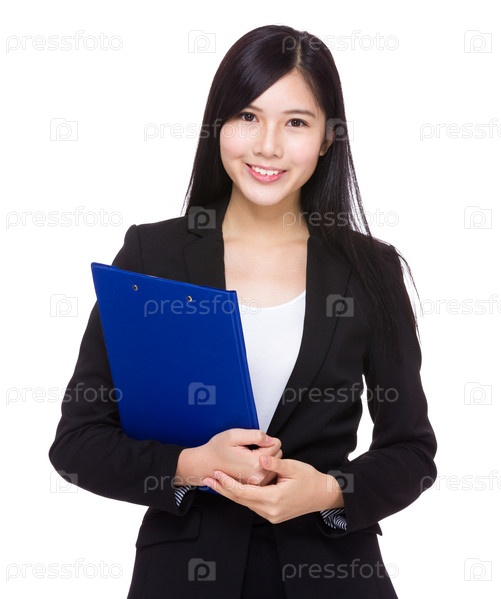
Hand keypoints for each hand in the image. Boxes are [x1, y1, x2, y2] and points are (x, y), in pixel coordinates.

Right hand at [175, 429, 281, 486]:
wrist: (205, 464)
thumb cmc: (217, 449)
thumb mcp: (234, 435)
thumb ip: (255, 435)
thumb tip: (270, 439)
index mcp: (255, 463)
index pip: (276, 444)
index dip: (265, 439)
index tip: (254, 441)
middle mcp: (258, 476)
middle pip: (277, 455)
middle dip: (267, 449)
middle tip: (251, 448)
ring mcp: (256, 483)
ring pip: (274, 465)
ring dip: (266, 459)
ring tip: (250, 456)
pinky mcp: (254, 485)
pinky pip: (269, 472)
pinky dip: (263, 467)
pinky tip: (251, 464)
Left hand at [202, 455, 343, 522]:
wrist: (323, 495)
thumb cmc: (310, 479)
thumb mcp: (293, 467)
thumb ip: (275, 463)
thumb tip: (260, 457)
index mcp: (274, 499)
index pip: (244, 492)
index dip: (227, 483)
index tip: (215, 474)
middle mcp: (270, 511)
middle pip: (240, 500)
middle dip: (223, 489)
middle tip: (206, 478)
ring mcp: (271, 515)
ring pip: (245, 503)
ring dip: (230, 493)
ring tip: (215, 482)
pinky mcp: (273, 515)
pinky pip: (253, 505)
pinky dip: (242, 495)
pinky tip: (233, 487)